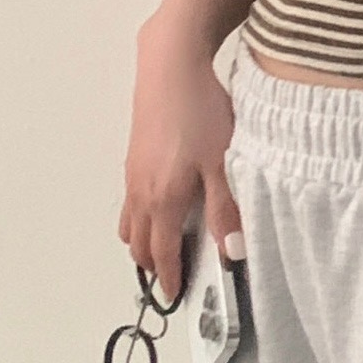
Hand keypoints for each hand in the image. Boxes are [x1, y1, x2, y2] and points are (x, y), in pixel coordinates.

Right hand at [119, 27, 243, 303]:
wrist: (172, 68)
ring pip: (131, 220)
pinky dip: (141, 215)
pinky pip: (131, 198)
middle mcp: (142, 190)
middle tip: (172, 276)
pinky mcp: (136, 154)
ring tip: (166, 246)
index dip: (170, 277)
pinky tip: (164, 204)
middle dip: (153, 264)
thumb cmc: (200, 111)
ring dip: (144, 239)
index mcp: (164, 198)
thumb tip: (231, 249)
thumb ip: (227, 207)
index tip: (175, 294)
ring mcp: (134, 171)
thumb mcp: (225, 161)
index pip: (163, 252)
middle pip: (139, 242)